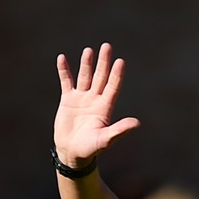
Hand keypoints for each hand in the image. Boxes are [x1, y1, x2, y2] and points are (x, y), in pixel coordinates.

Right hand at [53, 43, 140, 165]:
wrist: (72, 152)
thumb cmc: (90, 148)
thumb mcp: (106, 139)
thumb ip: (119, 130)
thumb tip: (137, 123)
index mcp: (105, 107)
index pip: (113, 86)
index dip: (116, 74)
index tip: (120, 61)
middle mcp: (95, 99)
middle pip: (100, 77)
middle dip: (103, 62)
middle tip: (107, 46)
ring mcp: (81, 98)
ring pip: (85, 76)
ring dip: (87, 63)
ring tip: (89, 50)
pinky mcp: (68, 100)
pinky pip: (66, 81)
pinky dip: (64, 70)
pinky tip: (62, 58)